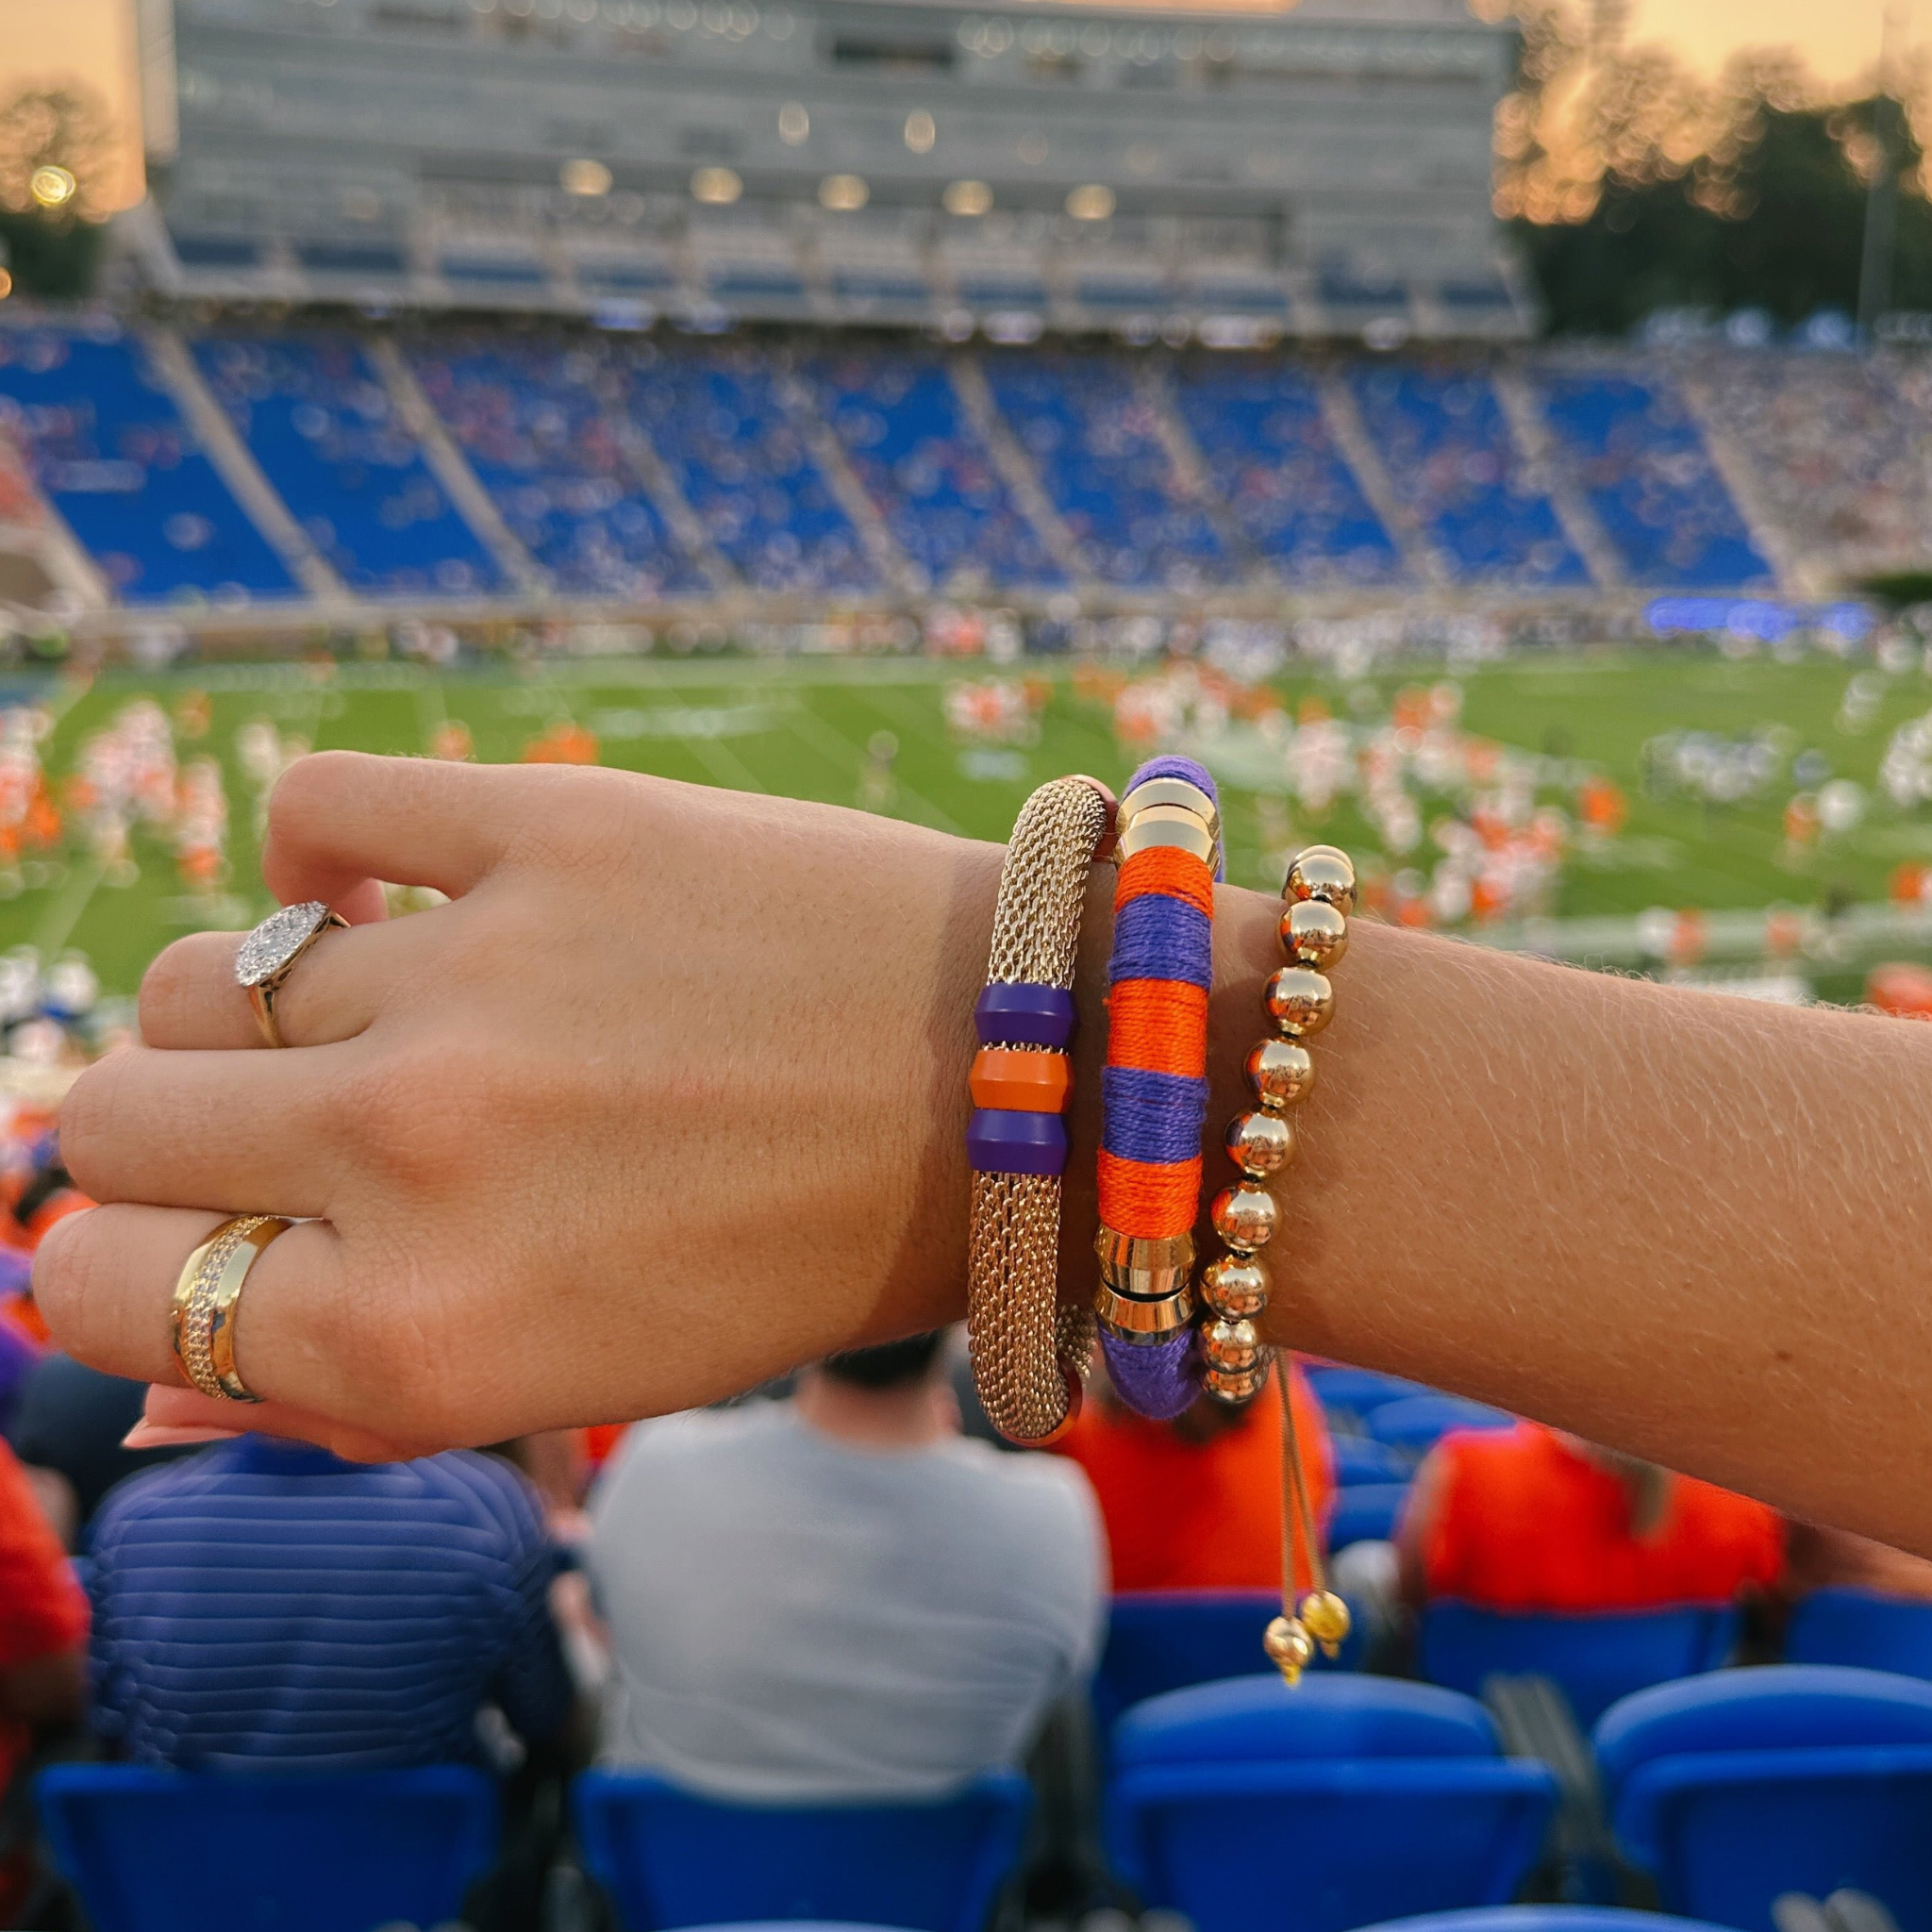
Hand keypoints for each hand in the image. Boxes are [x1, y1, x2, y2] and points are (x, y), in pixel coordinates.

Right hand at [39, 752, 1002, 1451]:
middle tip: (291, 1134)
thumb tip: (151, 1380)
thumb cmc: (798, 1257)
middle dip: (172, 1141)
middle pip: (105, 1117)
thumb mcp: (583, 1382)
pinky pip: (315, 809)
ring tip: (394, 1027)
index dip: (133, 1266)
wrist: (1020, 1081)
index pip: (98, 1292)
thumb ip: (349, 1399)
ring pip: (203, 976)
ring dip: (267, 1016)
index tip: (207, 1232)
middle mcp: (414, 1159)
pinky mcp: (552, 828)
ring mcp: (474, 976)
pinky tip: (399, 896)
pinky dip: (329, 856)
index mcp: (417, 1341)